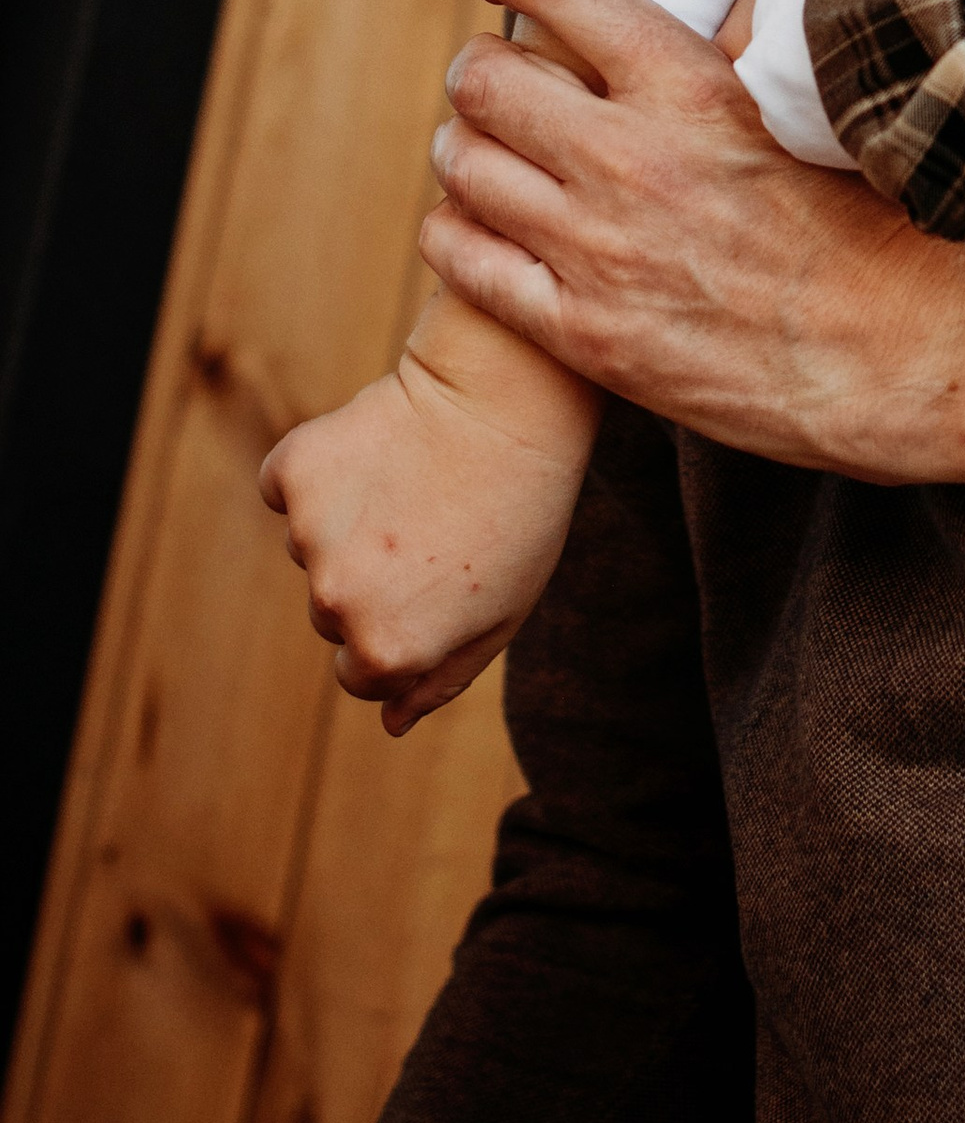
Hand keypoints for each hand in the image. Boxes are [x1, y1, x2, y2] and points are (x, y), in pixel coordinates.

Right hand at [258, 318, 596, 735]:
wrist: (510, 399)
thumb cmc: (520, 511)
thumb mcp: (503, 613)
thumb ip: (441, 678)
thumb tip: (390, 723)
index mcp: (386, 652)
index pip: (363, 675)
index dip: (404, 629)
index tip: (440, 585)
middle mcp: (336, 605)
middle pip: (333, 615)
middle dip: (374, 580)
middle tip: (436, 526)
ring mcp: (309, 537)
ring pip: (310, 549)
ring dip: (348, 523)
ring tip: (416, 481)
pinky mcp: (295, 471)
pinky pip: (287, 485)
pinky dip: (317, 470)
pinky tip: (373, 445)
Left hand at [423, 0, 964, 483]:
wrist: (901, 353)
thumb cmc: (876, 218)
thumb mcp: (814, 100)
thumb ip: (754, 32)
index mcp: (690, 84)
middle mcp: (629, 159)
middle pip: (486, 79)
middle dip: (482, 66)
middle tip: (496, 72)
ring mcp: (597, 251)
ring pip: (464, 167)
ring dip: (464, 146)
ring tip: (484, 146)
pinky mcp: (584, 334)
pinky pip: (467, 264)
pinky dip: (458, 232)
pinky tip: (478, 223)